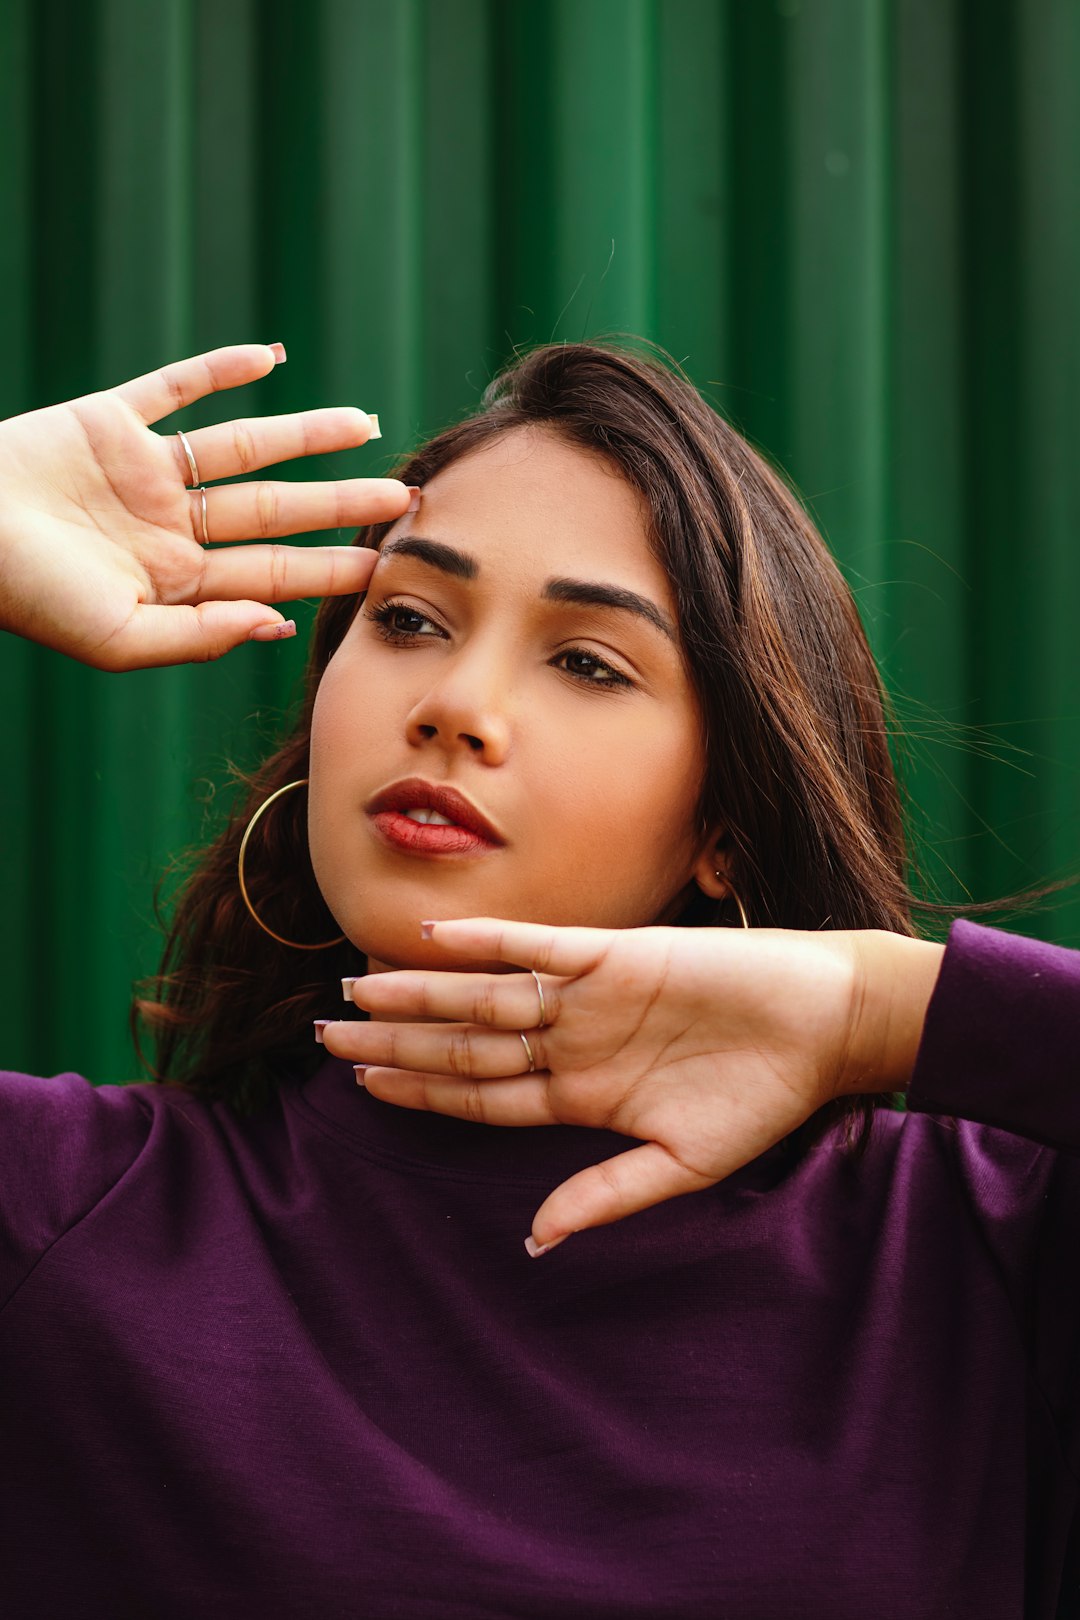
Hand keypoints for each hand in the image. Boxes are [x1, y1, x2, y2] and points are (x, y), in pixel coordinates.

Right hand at [0, 342, 410, 669]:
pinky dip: (219, 369)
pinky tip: (269, 357)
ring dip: (303, 435)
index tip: (390, 563)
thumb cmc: (27, 596)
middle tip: (405, 496)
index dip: (332, 567)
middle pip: (276, 511)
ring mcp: (143, 473)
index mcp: (176, 580)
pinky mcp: (108, 422)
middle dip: (340, 505)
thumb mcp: (117, 637)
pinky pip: (174, 389)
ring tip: (364, 425)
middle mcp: (171, 526)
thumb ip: (198, 635)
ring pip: (243, 448)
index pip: (274, 572)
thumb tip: (276, 625)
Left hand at [324, 920, 944, 1252]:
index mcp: (579, 1097)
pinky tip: (428, 937)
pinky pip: (534, 943)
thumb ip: (604, 1195)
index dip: (419, 1094)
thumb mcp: (682, 1166)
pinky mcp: (613, 952)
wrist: (821, 1026)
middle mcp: (569, 1043)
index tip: (360, 1087)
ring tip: (355, 991)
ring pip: (483, 995)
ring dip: (420, 994)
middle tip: (323, 1034)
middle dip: (395, 1043)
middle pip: (463, 1046)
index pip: (478, 1098)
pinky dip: (483, 941)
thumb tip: (533, 1243)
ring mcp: (586, 996)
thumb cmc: (760, 1100)